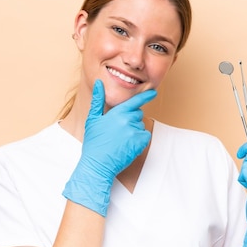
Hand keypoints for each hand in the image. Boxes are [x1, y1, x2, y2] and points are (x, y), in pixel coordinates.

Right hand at [63, 80, 156, 215]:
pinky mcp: (140, 142)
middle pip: (138, 114)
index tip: (154, 92)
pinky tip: (127, 146)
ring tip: (120, 141)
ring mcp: (135, 131)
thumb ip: (98, 100)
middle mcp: (127, 120)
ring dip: (134, 131)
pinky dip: (139, 140)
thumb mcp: (93, 119)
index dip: (146, 96)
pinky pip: (145, 136)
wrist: (97, 164)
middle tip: (118, 132)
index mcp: (117, 112)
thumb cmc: (94, 143)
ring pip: (141, 126)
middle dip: (131, 120)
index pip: (135, 101)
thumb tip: (99, 83)